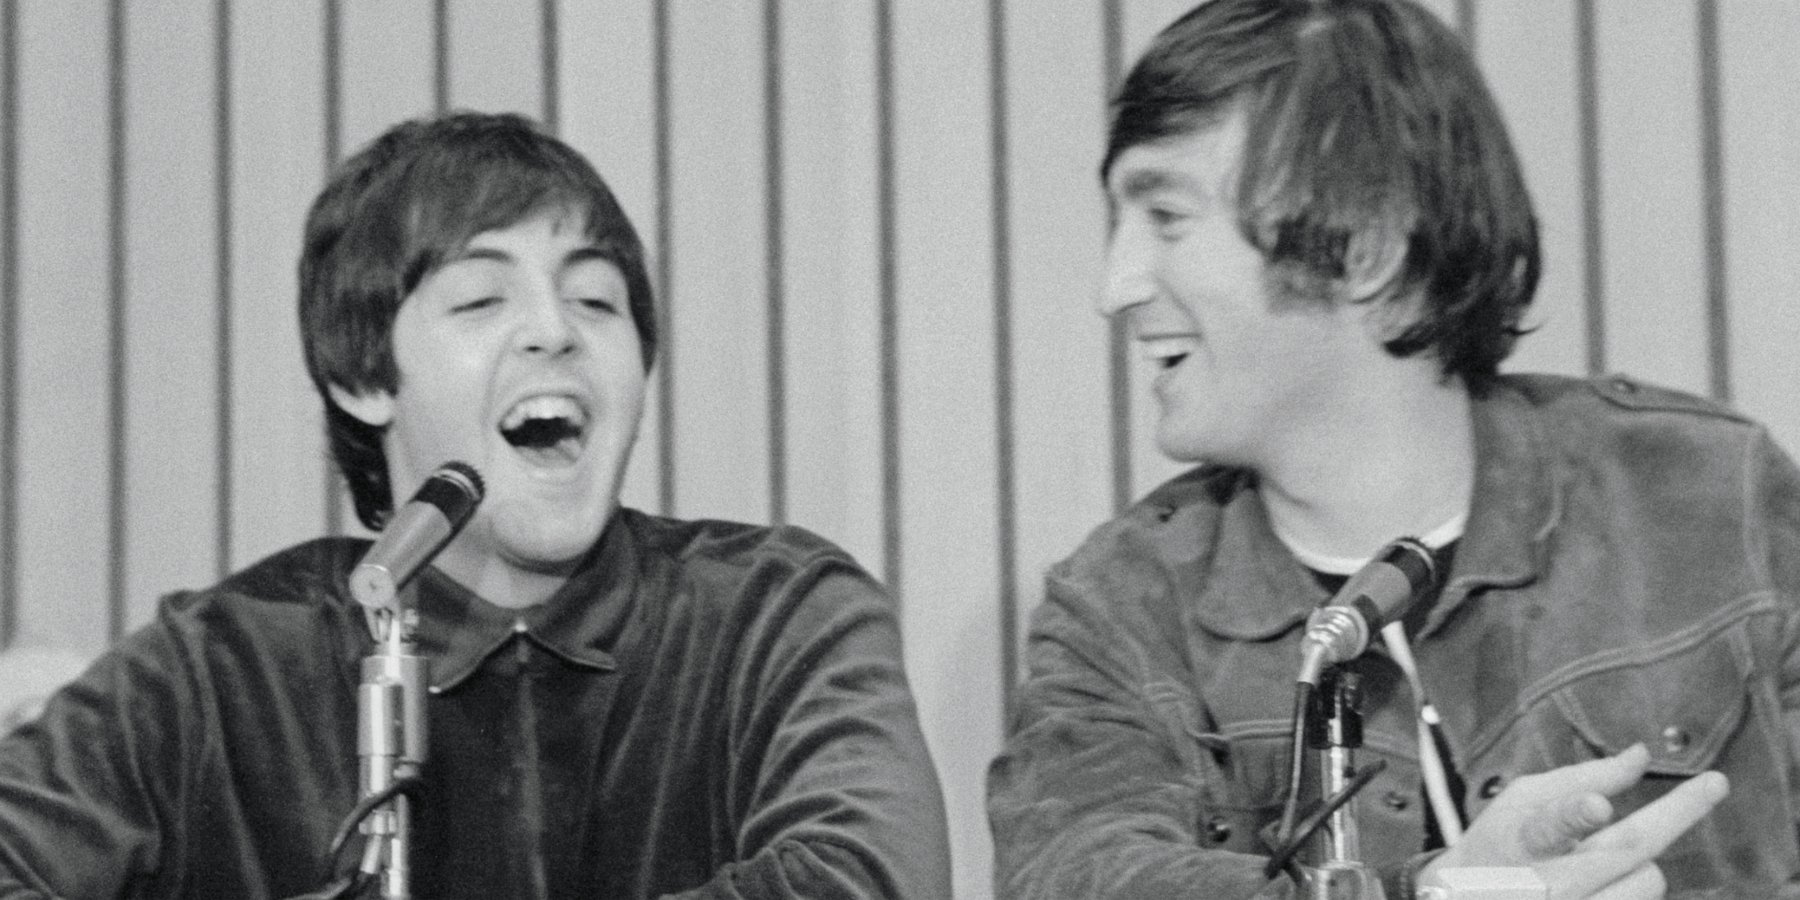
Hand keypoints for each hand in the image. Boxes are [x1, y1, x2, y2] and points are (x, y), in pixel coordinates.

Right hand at [1420, 744, 1728, 898]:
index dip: (1575, 815)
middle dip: (1675, 814)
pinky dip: (1636, 889)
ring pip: (1647, 883)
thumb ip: (1582, 778)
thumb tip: (1641, 754)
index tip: (1598, 806)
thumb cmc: (1502, 842)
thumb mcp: (1523, 800)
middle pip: (1627, 849)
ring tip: (1612, 861)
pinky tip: (1613, 882)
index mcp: (1523, 840)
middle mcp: (1546, 882)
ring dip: (1643, 864)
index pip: (1550, 826)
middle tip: (1715, 782)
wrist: (1469, 897)